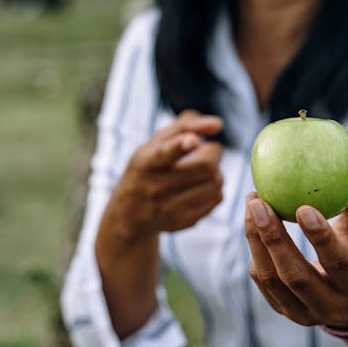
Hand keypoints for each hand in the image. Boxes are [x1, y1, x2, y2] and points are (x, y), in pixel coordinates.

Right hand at [108, 109, 223, 241]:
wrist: (129, 213)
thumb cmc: (148, 167)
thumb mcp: (155, 142)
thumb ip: (186, 125)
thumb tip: (218, 124)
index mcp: (145, 161)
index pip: (164, 153)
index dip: (181, 145)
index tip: (193, 140)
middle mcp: (155, 187)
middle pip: (206, 166)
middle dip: (213, 152)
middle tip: (206, 150)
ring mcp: (169, 208)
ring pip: (216, 182)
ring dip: (216, 170)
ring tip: (202, 169)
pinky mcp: (183, 221)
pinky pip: (217, 198)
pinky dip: (215, 187)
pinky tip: (201, 185)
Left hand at [245, 159, 347, 329]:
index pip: (337, 263)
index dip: (319, 237)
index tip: (301, 207)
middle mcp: (331, 306)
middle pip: (295, 275)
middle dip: (272, 238)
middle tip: (258, 202)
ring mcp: (304, 313)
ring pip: (271, 278)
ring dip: (256, 240)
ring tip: (252, 205)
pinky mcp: (283, 310)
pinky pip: (261, 281)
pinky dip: (255, 249)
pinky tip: (252, 222)